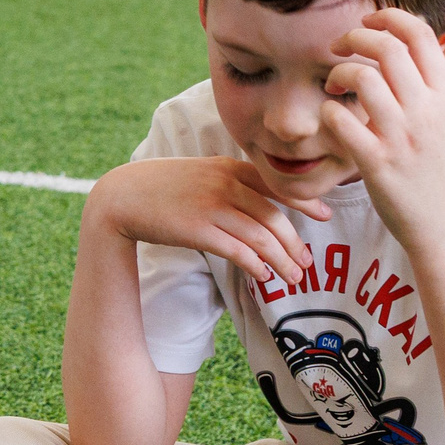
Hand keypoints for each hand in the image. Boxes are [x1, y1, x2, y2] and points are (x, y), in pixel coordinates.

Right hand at [90, 156, 332, 284]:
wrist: (121, 196)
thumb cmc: (159, 187)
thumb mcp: (199, 173)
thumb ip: (227, 180)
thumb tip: (255, 201)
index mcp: (228, 167)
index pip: (277, 184)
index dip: (304, 201)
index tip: (323, 215)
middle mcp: (225, 184)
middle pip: (274, 216)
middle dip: (295, 243)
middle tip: (307, 263)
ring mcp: (212, 206)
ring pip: (261, 236)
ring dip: (282, 261)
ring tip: (293, 278)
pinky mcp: (198, 229)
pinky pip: (239, 250)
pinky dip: (256, 265)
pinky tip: (263, 276)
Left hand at [322, 9, 444, 248]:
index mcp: (444, 97)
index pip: (419, 36)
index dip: (389, 17)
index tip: (367, 23)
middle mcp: (426, 111)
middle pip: (387, 48)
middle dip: (355, 38)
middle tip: (340, 48)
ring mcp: (401, 137)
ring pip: (362, 78)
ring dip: (338, 74)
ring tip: (334, 87)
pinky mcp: (377, 163)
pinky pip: (341, 121)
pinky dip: (328, 112)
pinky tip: (331, 118)